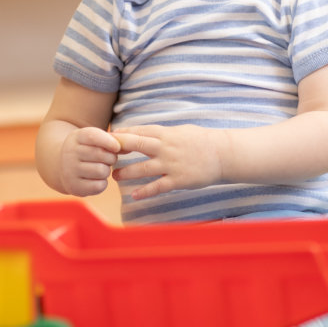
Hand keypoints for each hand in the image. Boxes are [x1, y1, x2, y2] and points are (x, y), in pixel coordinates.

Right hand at [59, 127, 121, 196]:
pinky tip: (97, 179)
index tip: (117, 147)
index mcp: (76, 137)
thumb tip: (128, 147)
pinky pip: (98, 186)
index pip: (93, 136)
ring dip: (106, 171)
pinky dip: (102, 183)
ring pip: (101, 171)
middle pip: (100, 154)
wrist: (62, 166)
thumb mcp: (94, 139)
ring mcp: (70, 171)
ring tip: (101, 168)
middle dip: (111, 158)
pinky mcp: (74, 187)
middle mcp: (70, 153)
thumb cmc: (87, 149)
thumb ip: (111, 140)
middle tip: (109, 159)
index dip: (108, 141)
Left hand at [112, 124, 227, 200]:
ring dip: (126, 173)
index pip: (139, 131)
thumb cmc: (202, 141)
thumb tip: (143, 132)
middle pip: (136, 145)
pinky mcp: (178, 180)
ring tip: (115, 176)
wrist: (223, 154)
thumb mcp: (181, 131)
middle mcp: (166, 147)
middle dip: (118, 149)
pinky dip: (145, 191)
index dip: (121, 134)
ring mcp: (171, 164)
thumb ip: (161, 133)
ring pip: (143, 168)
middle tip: (103, 154)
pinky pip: (158, 186)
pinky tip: (134, 195)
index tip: (107, 138)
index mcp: (166, 133)